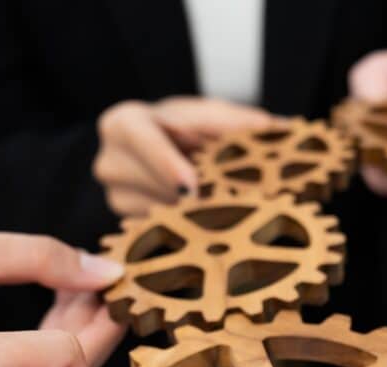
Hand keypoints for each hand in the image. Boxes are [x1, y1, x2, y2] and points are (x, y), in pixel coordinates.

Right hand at [0, 225, 125, 366]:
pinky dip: (48, 336)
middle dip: (95, 326)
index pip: (65, 366)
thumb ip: (36, 259)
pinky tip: (61, 298)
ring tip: (88, 282)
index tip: (126, 287)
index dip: (106, 326)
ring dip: (72, 330)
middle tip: (113, 281)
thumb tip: (109, 268)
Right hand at [94, 97, 274, 215]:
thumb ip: (237, 122)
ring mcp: (115, 198)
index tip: (191, 186)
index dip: (166, 163)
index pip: (141, 140)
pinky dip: (189, 227)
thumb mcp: (209, 116)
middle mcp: (109, 162)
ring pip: (160, 213)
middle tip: (230, 202)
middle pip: (154, 185)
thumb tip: (277, 129)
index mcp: (123, 123)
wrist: (160, 148)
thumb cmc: (183, 128)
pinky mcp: (128, 225)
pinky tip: (210, 221)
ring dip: (195, 214)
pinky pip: (162, 230)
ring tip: (226, 208)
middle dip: (194, 194)